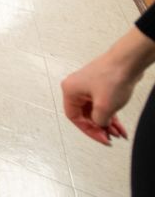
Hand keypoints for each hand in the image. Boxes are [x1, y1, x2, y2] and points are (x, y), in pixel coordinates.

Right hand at [62, 27, 154, 145]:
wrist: (128, 61)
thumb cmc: (113, 76)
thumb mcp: (104, 107)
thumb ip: (99, 121)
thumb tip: (100, 124)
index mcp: (70, 90)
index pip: (74, 117)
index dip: (88, 130)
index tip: (101, 138)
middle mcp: (77, 88)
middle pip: (85, 115)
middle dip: (99, 127)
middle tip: (109, 137)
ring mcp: (89, 86)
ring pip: (96, 111)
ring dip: (107, 123)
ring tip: (118, 133)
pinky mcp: (101, 86)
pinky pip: (103, 105)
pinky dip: (111, 116)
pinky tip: (119, 126)